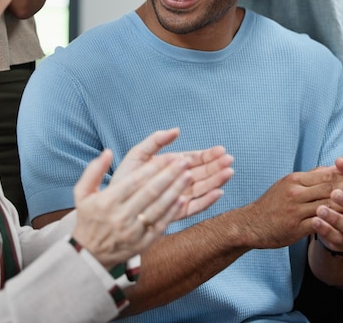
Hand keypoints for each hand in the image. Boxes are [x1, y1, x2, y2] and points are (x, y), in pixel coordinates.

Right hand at [71, 141, 193, 268]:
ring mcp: (133, 231)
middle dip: (170, 175)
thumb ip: (93, 170)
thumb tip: (107, 152)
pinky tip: (183, 198)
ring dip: (176, 190)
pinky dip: (173, 211)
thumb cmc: (88, 218)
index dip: (154, 167)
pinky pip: (161, 225)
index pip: (135, 181)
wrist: (89, 254)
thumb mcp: (82, 193)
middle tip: (185, 162)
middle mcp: (121, 216)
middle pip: (150, 192)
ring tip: (188, 176)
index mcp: (108, 201)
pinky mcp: (142, 243)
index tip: (169, 156)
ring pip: (159, 207)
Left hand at [110, 128, 233, 219]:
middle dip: (216, 166)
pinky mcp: (176, 213)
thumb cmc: (125, 176)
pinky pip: (195, 207)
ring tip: (228, 173)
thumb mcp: (139, 153)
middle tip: (229, 160)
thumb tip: (177, 130)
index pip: (194, 159)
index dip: (208, 155)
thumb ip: (156, 140)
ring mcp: (178, 197)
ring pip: (202, 188)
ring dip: (216, 180)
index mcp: (171, 166)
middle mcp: (177, 181)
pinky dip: (207, 201)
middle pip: (202, 173)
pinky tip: (218, 192)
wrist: (114, 203)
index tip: (221, 150)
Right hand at [243, 167, 342, 248]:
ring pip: (329, 205)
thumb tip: (331, 168)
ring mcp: (296, 210)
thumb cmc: (271, 204)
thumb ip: (309, 178)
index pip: (326, 174)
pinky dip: (337, 223)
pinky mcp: (297, 227)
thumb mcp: (287, 185)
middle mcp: (296, 192)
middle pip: (330, 188)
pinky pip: (322, 224)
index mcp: (294, 180)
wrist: (251, 224)